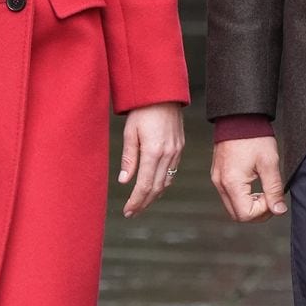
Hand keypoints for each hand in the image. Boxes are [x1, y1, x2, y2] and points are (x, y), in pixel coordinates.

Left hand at [118, 102, 183, 217]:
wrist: (163, 93)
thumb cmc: (143, 109)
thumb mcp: (130, 132)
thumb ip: (129, 158)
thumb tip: (124, 181)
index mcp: (153, 152)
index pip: (145, 186)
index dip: (135, 202)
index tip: (127, 212)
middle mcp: (168, 154)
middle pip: (157, 188)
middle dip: (144, 203)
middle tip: (132, 212)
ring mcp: (176, 151)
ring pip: (166, 181)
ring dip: (154, 195)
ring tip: (141, 203)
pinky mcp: (180, 146)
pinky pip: (172, 171)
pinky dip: (163, 182)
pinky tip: (154, 185)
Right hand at [210, 136, 286, 221]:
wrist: (240, 116)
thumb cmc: (254, 136)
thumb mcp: (269, 163)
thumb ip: (274, 189)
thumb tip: (279, 210)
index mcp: (232, 182)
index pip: (246, 214)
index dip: (263, 211)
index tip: (273, 196)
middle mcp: (220, 183)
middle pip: (237, 214)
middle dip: (256, 212)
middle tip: (270, 198)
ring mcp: (217, 178)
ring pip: (232, 206)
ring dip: (249, 204)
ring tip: (263, 190)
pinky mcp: (218, 173)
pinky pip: (228, 194)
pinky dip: (242, 196)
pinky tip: (253, 183)